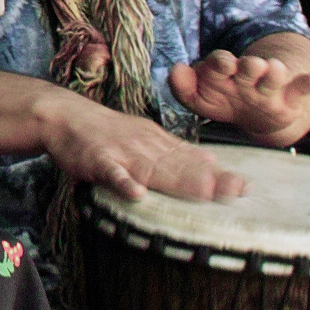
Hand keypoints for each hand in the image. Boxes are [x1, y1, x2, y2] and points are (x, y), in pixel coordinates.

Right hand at [38, 92, 245, 203]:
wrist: (64, 115)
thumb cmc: (106, 131)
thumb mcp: (147, 134)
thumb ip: (178, 150)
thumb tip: (214, 159)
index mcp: (158, 143)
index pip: (193, 160)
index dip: (218, 174)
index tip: (245, 186)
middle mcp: (145, 147)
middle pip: (181, 166)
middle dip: (210, 180)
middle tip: (237, 190)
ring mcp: (121, 153)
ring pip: (153, 169)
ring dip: (179, 181)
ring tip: (204, 194)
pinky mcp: (96, 160)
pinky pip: (111, 173)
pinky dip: (123, 183)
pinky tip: (136, 194)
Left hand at [168, 34, 309, 148]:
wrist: (257, 118)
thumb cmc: (224, 101)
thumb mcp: (200, 99)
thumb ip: (183, 87)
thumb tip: (176, 69)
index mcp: (225, 73)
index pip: (220, 64)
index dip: (219, 63)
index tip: (222, 64)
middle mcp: (247, 76)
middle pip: (249, 67)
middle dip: (249, 66)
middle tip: (250, 65)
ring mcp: (269, 86)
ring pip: (274, 76)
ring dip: (274, 72)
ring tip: (275, 70)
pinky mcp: (289, 98)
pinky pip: (301, 89)